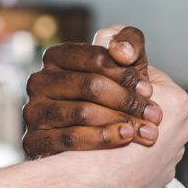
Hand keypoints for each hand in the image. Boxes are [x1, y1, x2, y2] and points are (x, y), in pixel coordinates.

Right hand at [23, 26, 161, 157]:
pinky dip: (102, 139)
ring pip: (81, 112)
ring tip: (145, 131)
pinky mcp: (33, 141)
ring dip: (119, 121)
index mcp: (57, 55)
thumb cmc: (114, 92)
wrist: (97, 144)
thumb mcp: (125, 63)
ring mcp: (33, 111)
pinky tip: (124, 139)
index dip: (127, 74)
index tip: (149, 90)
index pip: (96, 58)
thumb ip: (130, 43)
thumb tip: (122, 52)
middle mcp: (39, 80)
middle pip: (90, 85)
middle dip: (128, 101)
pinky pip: (69, 139)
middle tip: (155, 115)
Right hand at [84, 63, 187, 187]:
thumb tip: (120, 48)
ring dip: (134, 131)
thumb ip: (121, 67)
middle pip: (152, 107)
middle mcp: (185, 128)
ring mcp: (175, 155)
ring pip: (150, 132)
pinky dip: (136, 156)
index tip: (108, 86)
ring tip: (110, 134)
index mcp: (179, 101)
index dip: (124, 81)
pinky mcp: (163, 177)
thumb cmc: (101, 130)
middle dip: (132, 107)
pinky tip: (116, 155)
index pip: (149, 79)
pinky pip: (148, 159)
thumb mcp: (111, 83)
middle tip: (106, 110)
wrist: (95, 182)